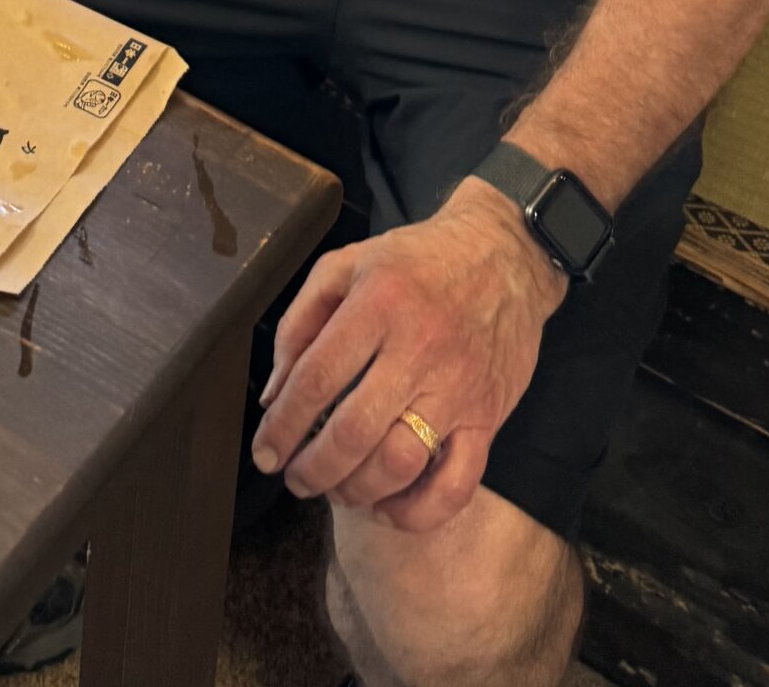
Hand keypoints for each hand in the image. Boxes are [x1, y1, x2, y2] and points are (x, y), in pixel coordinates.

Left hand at [250, 182, 565, 531]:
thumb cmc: (416, 261)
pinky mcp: (488, 418)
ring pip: (399, 464)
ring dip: (355, 491)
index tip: (264, 452)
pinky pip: (457, 484)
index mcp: (377, 304)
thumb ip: (301, 322)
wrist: (504, 255)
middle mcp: (418, 349)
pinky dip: (417, 512)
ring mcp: (457, 388)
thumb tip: (273, 396)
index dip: (282, 426)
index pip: (316, 380)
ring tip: (334, 489)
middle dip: (312, 468)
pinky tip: (386, 508)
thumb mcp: (347, 265)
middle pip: (353, 432)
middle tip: (294, 479)